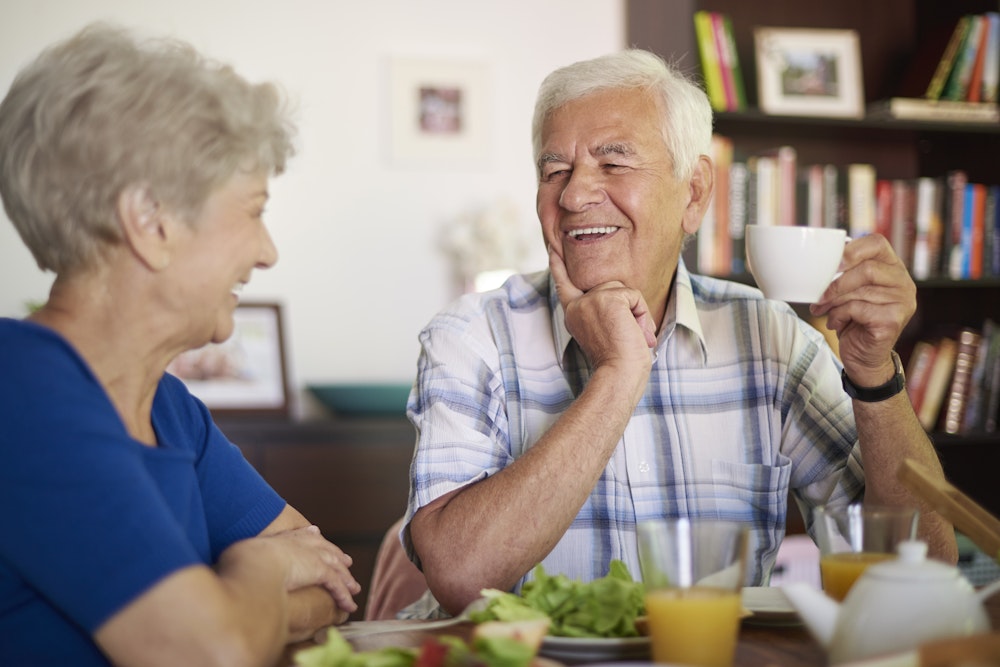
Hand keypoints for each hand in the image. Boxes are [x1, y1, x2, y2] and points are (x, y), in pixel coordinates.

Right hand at [226, 525, 359, 613]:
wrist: (253, 559)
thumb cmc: (242, 559)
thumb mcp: (243, 554)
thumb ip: (245, 556)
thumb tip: (232, 560)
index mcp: (283, 538)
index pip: (301, 535)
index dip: (311, 536)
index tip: (316, 533)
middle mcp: (301, 544)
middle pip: (324, 548)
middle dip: (335, 554)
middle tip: (346, 560)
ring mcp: (311, 555)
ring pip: (334, 567)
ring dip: (345, 579)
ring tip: (353, 587)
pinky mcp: (319, 569)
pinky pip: (335, 584)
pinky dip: (343, 594)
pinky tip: (349, 604)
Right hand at [548, 245, 655, 370]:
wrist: (619, 374)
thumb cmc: (617, 361)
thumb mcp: (604, 330)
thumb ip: (603, 310)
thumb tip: (624, 296)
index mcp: (573, 313)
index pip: (564, 283)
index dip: (558, 265)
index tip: (553, 248)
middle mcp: (578, 305)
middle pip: (611, 286)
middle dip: (627, 307)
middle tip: (628, 335)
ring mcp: (590, 300)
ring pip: (624, 290)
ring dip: (635, 313)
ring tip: (632, 335)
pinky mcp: (607, 298)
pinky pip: (634, 296)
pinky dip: (641, 314)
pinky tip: (635, 331)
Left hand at [810, 234, 915, 384]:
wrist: (864, 357)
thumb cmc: (854, 320)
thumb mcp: (848, 291)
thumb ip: (844, 273)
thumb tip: (817, 262)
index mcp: (892, 268)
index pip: (877, 243)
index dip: (852, 250)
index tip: (831, 263)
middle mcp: (903, 282)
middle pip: (866, 269)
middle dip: (836, 283)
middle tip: (818, 296)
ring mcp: (902, 302)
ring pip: (860, 290)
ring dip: (833, 301)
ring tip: (822, 309)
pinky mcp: (893, 320)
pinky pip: (858, 309)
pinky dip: (839, 315)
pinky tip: (836, 323)